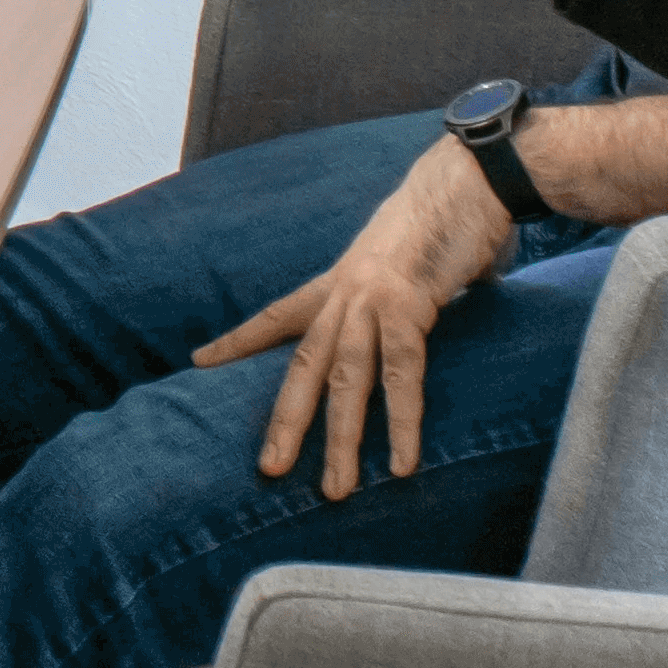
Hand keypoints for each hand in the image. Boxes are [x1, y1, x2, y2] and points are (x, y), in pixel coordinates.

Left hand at [191, 136, 516, 499]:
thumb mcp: (408, 260)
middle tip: (268, 469)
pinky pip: (402, 375)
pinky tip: (402, 463)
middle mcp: (345, 291)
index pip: (278, 315)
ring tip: (336, 490)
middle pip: (303, 364)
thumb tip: (419, 310)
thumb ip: (402, 294)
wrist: (468, 178)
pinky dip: (402, 422)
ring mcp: (374, 299)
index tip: (199, 362)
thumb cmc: (447, 217)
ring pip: (345, 380)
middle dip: (284, 420)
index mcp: (339, 279)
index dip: (240, 341)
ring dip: (341, 439)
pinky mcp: (411, 307)